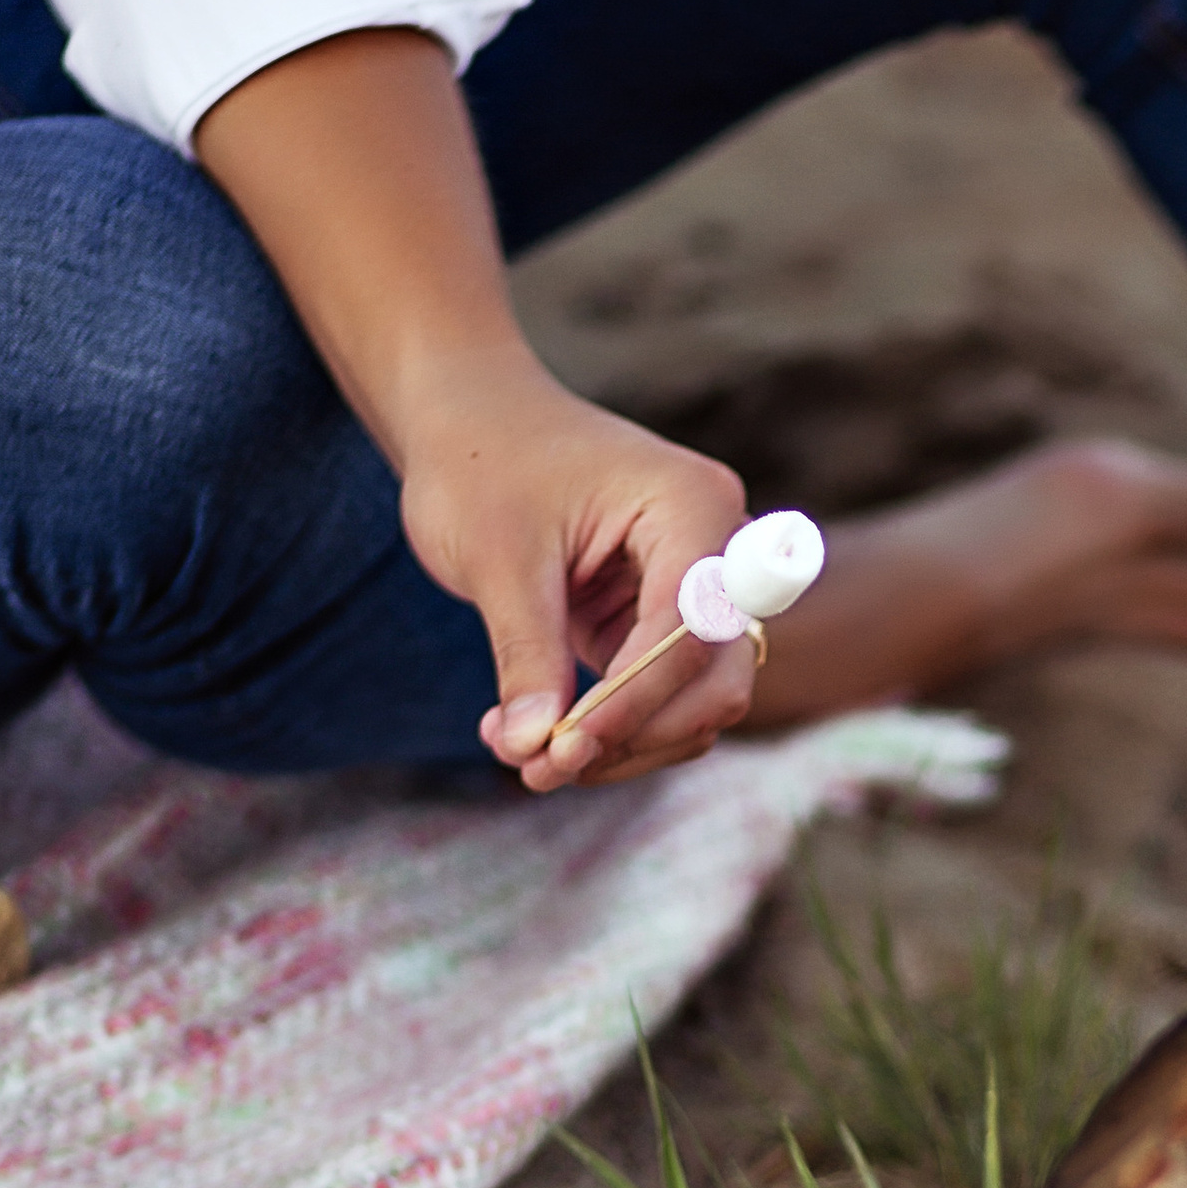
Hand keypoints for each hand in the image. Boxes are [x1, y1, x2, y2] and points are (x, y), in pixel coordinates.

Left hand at [394, 355, 756, 790]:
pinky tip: (536, 733)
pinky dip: (611, 729)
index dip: (634, 701)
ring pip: (697, 703)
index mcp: (694, 506)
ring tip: (525, 755)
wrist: (469, 418)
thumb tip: (534, 751)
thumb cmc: (481, 461)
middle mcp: (717, 549)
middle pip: (717, 680)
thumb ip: (527, 655)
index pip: (691, 630)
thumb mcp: (497, 558)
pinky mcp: (662, 621)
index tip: (562, 751)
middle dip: (633, 735)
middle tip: (540, 768)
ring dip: (622, 745)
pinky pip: (663, 698)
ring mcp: (697, 589)